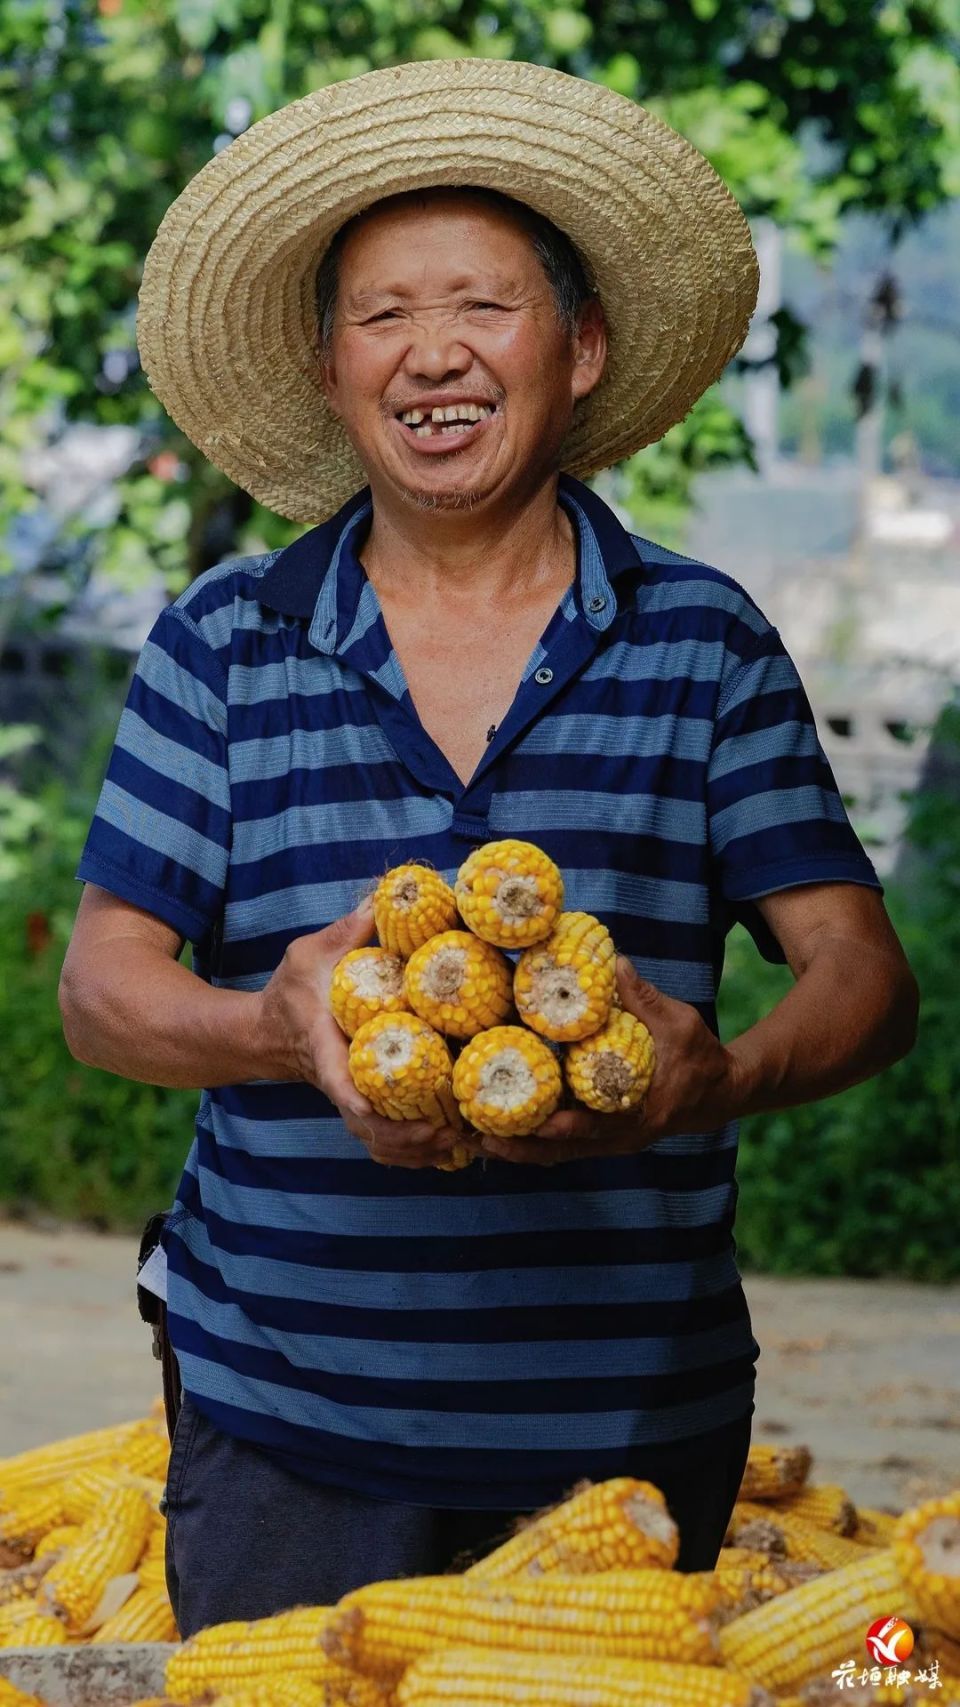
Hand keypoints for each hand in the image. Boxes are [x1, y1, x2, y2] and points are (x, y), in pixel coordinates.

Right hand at [253, 898, 461, 1167]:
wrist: (265, 1032)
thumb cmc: (289, 992)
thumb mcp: (308, 954)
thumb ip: (347, 932)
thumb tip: (386, 896)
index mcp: (323, 1047)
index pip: (337, 1081)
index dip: (357, 1099)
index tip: (379, 1111)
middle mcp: (338, 1083)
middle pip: (366, 1127)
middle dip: (405, 1137)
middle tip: (449, 1130)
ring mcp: (348, 1101)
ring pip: (376, 1144)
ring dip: (414, 1151)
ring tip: (456, 1144)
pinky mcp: (361, 1109)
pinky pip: (383, 1146)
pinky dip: (411, 1155)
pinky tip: (447, 1151)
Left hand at [478, 955, 740, 1165]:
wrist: (718, 1091)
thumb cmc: (701, 1057)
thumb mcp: (681, 1024)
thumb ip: (644, 999)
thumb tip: (615, 962)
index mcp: (640, 1115)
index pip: (597, 1127)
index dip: (566, 1127)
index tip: (536, 1123)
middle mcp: (619, 1137)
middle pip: (563, 1151)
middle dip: (522, 1148)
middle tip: (479, 1137)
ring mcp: (608, 1141)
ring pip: (556, 1153)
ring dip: (518, 1149)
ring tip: (475, 1138)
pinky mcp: (599, 1137)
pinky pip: (560, 1145)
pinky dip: (531, 1141)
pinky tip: (498, 1132)